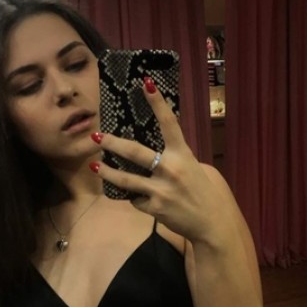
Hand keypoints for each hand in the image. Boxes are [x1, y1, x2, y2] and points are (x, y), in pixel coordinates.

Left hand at [89, 78, 231, 243]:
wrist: (212, 223)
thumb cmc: (204, 192)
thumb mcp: (195, 168)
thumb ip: (175, 159)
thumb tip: (154, 155)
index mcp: (183, 154)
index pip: (169, 122)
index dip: (157, 102)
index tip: (146, 83)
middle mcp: (170, 168)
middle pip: (134, 151)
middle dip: (112, 143)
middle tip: (97, 136)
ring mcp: (161, 189)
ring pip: (125, 179)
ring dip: (107, 172)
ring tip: (95, 167)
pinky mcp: (154, 207)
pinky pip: (136, 199)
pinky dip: (135, 197)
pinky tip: (138, 197)